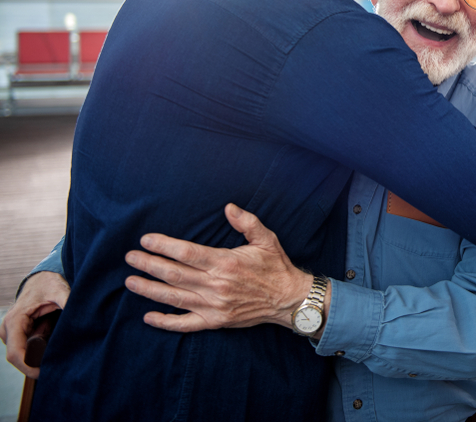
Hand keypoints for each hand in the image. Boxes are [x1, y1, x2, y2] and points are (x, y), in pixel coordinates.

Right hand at [1, 271, 69, 378]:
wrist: (41, 278)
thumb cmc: (49, 283)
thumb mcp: (60, 290)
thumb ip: (68, 302)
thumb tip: (80, 317)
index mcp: (14, 321)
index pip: (16, 353)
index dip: (29, 366)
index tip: (45, 372)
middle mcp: (8, 329)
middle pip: (18, 357)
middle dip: (35, 364)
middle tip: (59, 365)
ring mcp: (10, 333)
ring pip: (22, 355)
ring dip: (38, 357)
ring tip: (58, 352)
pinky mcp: (17, 335)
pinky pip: (26, 349)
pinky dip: (39, 351)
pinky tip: (53, 348)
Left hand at [124, 203, 314, 332]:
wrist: (289, 299)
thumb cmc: (276, 266)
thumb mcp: (266, 239)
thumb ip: (247, 222)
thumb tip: (228, 207)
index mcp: (225, 263)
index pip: (187, 253)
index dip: (164, 246)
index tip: (146, 240)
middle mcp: (216, 285)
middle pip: (174, 274)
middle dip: (149, 265)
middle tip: (130, 258)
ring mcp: (214, 306)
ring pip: (174, 298)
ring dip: (149, 290)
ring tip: (130, 281)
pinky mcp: (215, 321)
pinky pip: (185, 324)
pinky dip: (165, 322)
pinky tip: (148, 316)